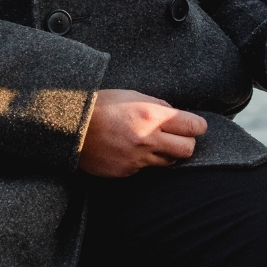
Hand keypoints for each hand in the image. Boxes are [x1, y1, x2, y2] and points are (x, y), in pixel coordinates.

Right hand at [78, 89, 207, 177]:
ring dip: (167, 153)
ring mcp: (137, 158)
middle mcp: (147, 139)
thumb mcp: (131, 95)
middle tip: (179, 136)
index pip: (193, 126)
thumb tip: (176, 114)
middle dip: (187, 142)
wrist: (68, 126)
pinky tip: (131, 149)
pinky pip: (146, 168)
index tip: (196, 126)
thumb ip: (157, 105)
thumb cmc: (99, 105)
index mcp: (150, 115)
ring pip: (169, 162)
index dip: (198, 126)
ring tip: (154, 142)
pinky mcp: (126, 171)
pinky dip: (144, 160)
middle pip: (187, 149)